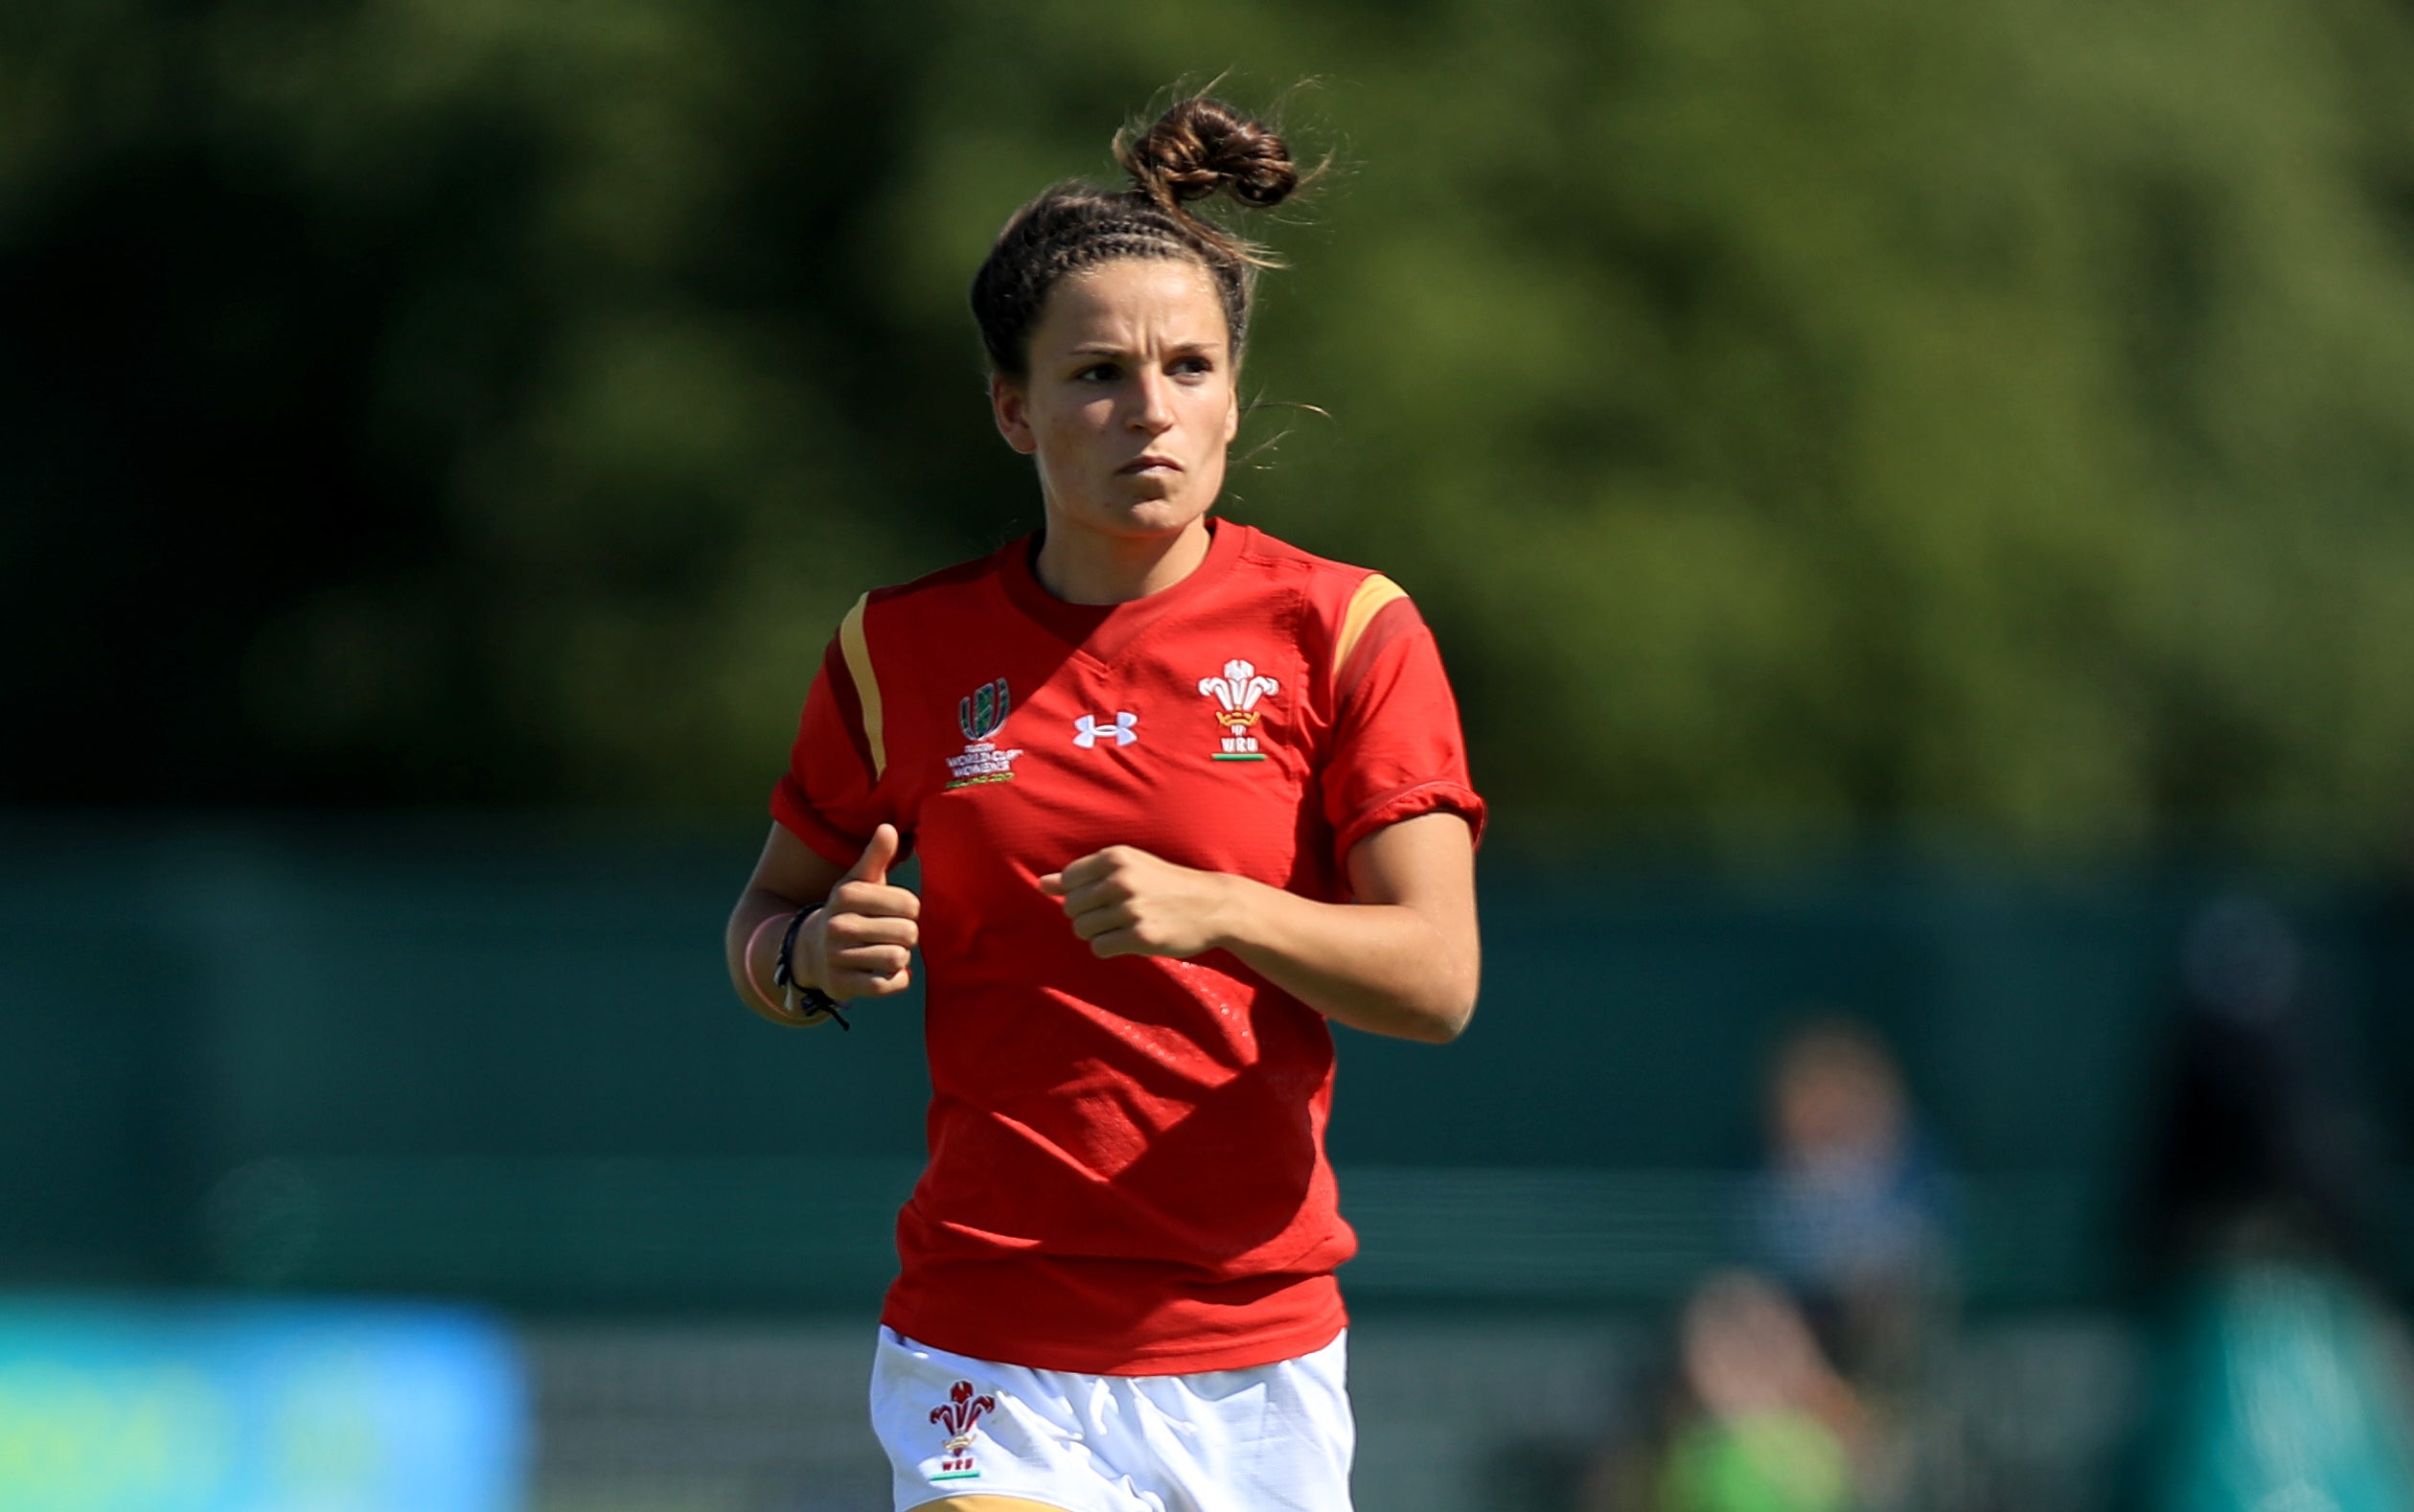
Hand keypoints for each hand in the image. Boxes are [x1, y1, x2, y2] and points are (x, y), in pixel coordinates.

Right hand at [806, 824, 919, 998]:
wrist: (811, 949)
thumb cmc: (849, 910)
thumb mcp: (859, 881)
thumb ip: (876, 856)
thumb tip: (888, 827)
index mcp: (847, 894)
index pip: (909, 904)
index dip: (910, 909)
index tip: (897, 911)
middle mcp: (838, 925)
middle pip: (907, 933)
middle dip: (908, 935)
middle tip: (894, 934)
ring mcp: (838, 956)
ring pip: (897, 958)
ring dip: (900, 957)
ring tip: (887, 950)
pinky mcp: (842, 984)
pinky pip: (887, 985)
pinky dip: (896, 980)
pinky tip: (887, 971)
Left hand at [1039, 845, 1236, 959]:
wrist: (1213, 905)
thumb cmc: (1165, 884)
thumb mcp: (1127, 868)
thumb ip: (1082, 876)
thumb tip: (1041, 884)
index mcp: (1116, 857)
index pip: (1068, 880)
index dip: (1080, 893)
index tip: (1104, 896)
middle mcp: (1121, 880)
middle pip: (1072, 908)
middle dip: (1088, 916)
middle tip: (1115, 915)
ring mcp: (1131, 909)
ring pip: (1082, 930)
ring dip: (1098, 933)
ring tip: (1122, 926)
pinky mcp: (1141, 936)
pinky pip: (1100, 948)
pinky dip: (1109, 947)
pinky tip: (1129, 938)